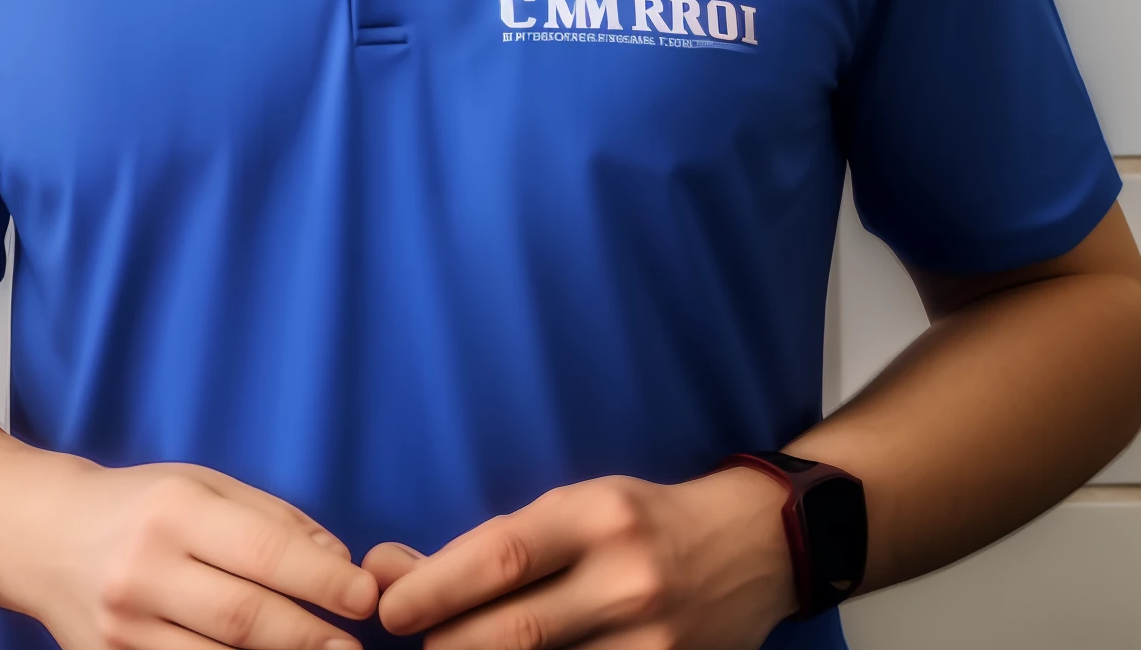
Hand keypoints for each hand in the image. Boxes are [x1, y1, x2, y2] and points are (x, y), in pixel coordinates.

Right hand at [33, 461, 377, 649]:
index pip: (261, 551)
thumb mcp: (204, 485)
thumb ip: (273, 518)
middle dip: (308, 636)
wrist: (42, 537)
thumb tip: (337, 558)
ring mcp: (122, 628)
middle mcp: (143, 571)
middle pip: (243, 616)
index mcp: (173, 511)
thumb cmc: (139, 505)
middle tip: (354, 648)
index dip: (320, 578)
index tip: (364, 595)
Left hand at [366, 470, 795, 649]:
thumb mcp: (575, 505)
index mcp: (597, 514)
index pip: (502, 555)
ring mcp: (650, 639)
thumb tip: (397, 570)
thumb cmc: (641, 519)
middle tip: (405, 644)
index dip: (437, 587)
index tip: (388, 608)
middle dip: (446, 643)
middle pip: (514, 630)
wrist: (751, 546)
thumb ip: (497, 541)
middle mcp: (625, 576)